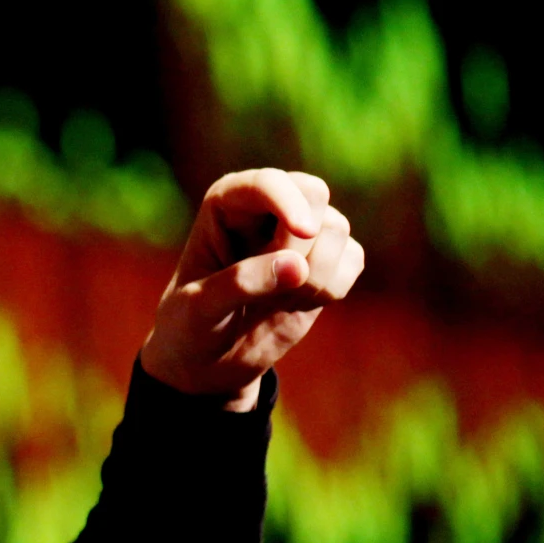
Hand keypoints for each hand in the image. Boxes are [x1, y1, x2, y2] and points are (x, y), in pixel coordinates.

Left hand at [138, 168, 362, 410]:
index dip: (288, 202)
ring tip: (276, 302)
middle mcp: (266, 207)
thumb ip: (241, 283)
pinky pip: (353, 259)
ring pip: (337, 228)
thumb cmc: (191, 325)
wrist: (211, 360)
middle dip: (304, 244)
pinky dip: (331, 289)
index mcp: (226, 203)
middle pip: (314, 194)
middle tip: (276, 287)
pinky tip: (296, 304)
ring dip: (315, 276)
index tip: (301, 231)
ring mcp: (300, 231)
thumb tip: (298, 267)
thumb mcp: (200, 307)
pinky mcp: (327, 259)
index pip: (267, 182)